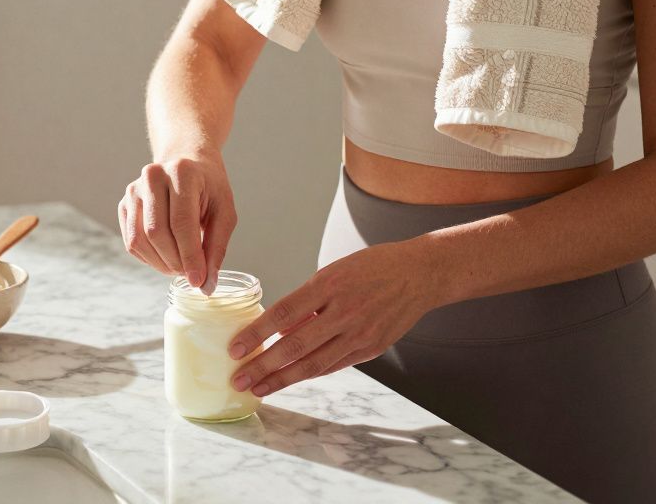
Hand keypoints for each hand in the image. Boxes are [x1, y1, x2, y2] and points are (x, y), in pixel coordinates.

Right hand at [117, 152, 237, 292]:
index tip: (198, 280)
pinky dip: (149, 258)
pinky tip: (166, 257)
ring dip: (161, 263)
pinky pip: (131, 241)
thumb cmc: (209, 188)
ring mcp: (133, 190)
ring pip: (140, 240)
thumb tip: (206, 286)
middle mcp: (153, 176)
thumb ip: (216, 248)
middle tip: (192, 274)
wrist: (186, 163)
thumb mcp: (224, 212)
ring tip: (180, 267)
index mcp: (182, 172)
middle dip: (175, 261)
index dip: (190, 256)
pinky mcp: (124, 204)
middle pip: (156, 232)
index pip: (181, 222)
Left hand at [226, 242, 434, 396]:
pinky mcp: (372, 348)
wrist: (420, 274)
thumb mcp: (334, 272)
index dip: (257, 334)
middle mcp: (344, 312)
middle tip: (238, 380)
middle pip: (295, 346)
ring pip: (314, 364)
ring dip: (282, 379)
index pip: (284, 313)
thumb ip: (307, 302)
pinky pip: (334, 365)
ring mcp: (360, 334)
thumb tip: (278, 330)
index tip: (235, 349)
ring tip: (258, 389)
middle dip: (263, 367)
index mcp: (330, 285)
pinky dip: (310, 373)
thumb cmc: (372, 267)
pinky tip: (290, 379)